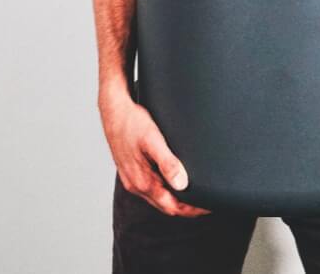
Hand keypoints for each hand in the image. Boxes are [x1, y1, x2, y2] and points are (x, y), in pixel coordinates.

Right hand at [98, 82, 208, 216]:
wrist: (112, 110)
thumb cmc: (131, 122)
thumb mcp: (153, 139)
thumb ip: (167, 162)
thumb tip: (182, 184)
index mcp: (142, 181)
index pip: (171, 206)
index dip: (191, 210)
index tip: (207, 207)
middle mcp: (135, 185)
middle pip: (165, 206)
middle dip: (185, 207)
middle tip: (205, 202)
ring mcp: (131, 179)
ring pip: (157, 198)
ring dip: (175, 199)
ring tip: (193, 194)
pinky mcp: (130, 171)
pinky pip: (150, 188)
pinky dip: (164, 189)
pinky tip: (172, 180)